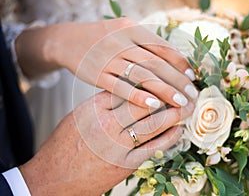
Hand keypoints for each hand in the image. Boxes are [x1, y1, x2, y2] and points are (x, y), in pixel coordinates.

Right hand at [15, 18, 197, 107]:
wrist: (68, 40)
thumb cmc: (103, 38)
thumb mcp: (124, 32)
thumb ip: (146, 44)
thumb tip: (175, 60)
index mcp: (132, 29)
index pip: (162, 47)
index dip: (180, 62)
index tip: (192, 76)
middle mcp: (122, 42)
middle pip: (156, 63)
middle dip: (177, 80)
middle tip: (192, 94)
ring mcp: (109, 59)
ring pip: (142, 75)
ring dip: (164, 90)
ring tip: (180, 102)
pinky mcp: (97, 75)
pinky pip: (121, 87)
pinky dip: (138, 96)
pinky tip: (154, 105)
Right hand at [19, 91, 193, 194]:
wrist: (53, 178)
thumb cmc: (64, 145)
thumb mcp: (79, 116)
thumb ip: (103, 104)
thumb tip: (127, 93)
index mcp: (94, 108)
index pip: (129, 89)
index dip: (151, 83)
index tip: (165, 77)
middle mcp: (107, 125)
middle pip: (145, 103)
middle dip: (169, 95)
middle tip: (186, 89)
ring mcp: (117, 146)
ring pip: (153, 124)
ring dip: (175, 114)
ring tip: (188, 106)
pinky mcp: (125, 165)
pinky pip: (153, 148)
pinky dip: (168, 138)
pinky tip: (178, 130)